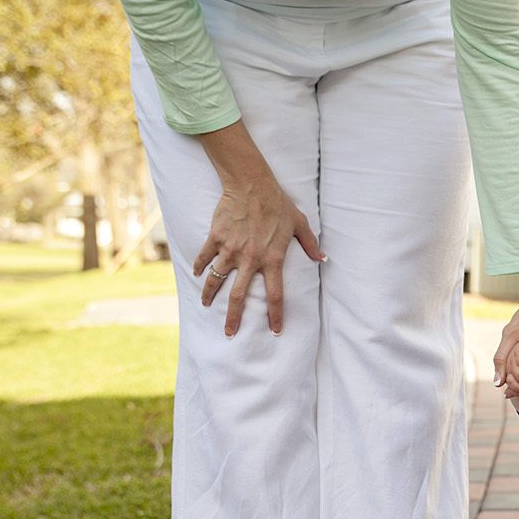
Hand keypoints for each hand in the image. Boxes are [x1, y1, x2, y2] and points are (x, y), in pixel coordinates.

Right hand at [193, 122, 322, 336]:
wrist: (251, 185)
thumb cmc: (278, 204)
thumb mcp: (300, 223)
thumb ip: (311, 244)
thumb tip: (322, 258)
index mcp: (273, 259)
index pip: (275, 295)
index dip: (275, 315)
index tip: (275, 331)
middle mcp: (250, 259)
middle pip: (239, 296)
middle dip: (234, 318)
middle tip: (229, 333)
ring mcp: (230, 249)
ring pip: (216, 279)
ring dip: (209, 294)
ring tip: (205, 305)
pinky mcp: (216, 237)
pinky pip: (204, 256)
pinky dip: (199, 266)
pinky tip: (196, 274)